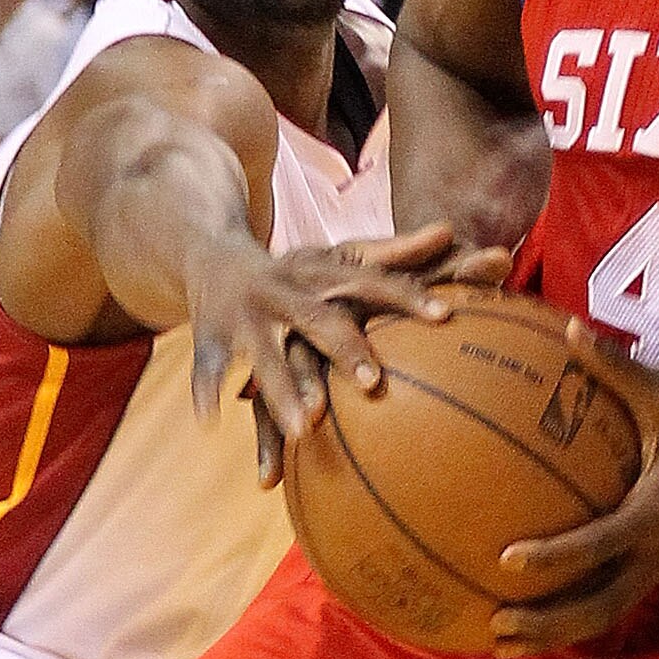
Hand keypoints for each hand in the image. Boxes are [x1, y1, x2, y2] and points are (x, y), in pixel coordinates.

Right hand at [191, 222, 485, 483]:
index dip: (409, 296)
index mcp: (326, 272)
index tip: (446, 316)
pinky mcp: (209, 337)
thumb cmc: (299, 271)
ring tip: (305, 429)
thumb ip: (398, 253)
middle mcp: (287, 291)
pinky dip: (205, 393)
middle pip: (320, 321)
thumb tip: (454, 230)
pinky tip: (211, 425)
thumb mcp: (344, 257)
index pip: (375, 282)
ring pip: (264, 356)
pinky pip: (207, 369)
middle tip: (374, 384)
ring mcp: (246, 316)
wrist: (213, 256)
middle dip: (344, 349)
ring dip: (282, 391)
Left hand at [488, 327, 658, 653]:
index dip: (558, 555)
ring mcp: (654, 566)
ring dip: (553, 634)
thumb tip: (572, 331)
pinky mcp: (644, 570)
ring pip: (602, 615)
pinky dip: (564, 620)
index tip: (507, 560)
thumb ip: (614, 366)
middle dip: (551, 621)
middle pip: (603, 603)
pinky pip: (602, 602)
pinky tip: (518, 624)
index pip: (604, 540)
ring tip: (499, 645)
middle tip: (497, 624)